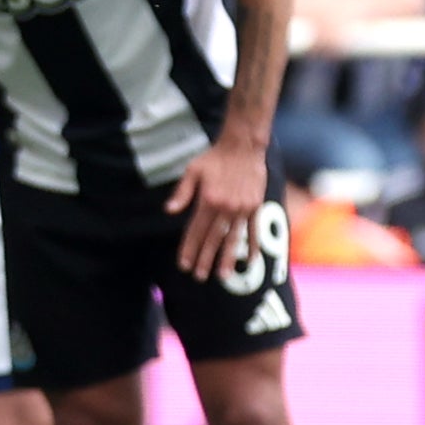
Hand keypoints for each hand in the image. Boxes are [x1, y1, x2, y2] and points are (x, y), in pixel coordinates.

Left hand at [166, 132, 268, 283]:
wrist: (242, 147)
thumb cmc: (213, 159)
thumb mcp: (192, 171)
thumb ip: (181, 193)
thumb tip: (168, 211)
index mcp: (208, 200)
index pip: (195, 230)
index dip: (189, 248)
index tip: (184, 265)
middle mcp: (226, 208)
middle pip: (213, 239)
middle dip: (205, 259)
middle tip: (198, 277)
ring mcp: (242, 209)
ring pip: (233, 238)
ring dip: (227, 258)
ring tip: (222, 276)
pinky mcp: (255, 207)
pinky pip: (253, 230)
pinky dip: (252, 246)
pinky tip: (251, 260)